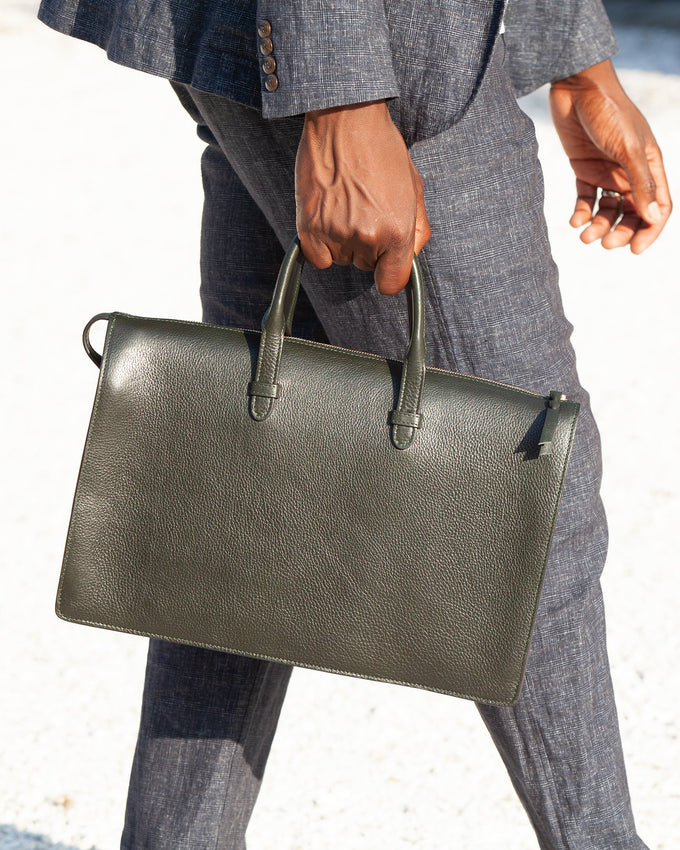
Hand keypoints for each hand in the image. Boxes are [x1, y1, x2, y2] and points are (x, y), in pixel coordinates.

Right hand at [295, 100, 430, 294]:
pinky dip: (321, 245)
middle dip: (369, 246)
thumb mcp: (414, 188)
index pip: (392, 282)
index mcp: (398, 231)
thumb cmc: (382, 149)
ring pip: (342, 259)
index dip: (390, 273)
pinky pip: (319, 259)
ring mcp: (336, 234)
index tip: (387, 264)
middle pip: (367, 267)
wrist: (346, 118)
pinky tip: (328, 218)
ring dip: (344, 242)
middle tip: (365, 210)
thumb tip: (411, 257)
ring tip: (346, 206)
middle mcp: (367, 237)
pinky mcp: (309, 228)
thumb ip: (418, 230)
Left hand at [550, 59, 670, 252]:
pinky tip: (574, 221)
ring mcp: (607, 171)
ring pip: (607, 209)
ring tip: (584, 235)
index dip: (649, 230)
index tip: (634, 250)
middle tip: (604, 244)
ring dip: (598, 225)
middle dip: (620, 231)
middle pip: (631, 213)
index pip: (658, 207)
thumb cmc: (608, 112)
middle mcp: (631, 171)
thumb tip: (653, 217)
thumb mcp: (627, 148)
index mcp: (650, 166)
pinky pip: (585, 198)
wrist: (576, 87)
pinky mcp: (584, 168)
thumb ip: (640, 183)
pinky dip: (580, 212)